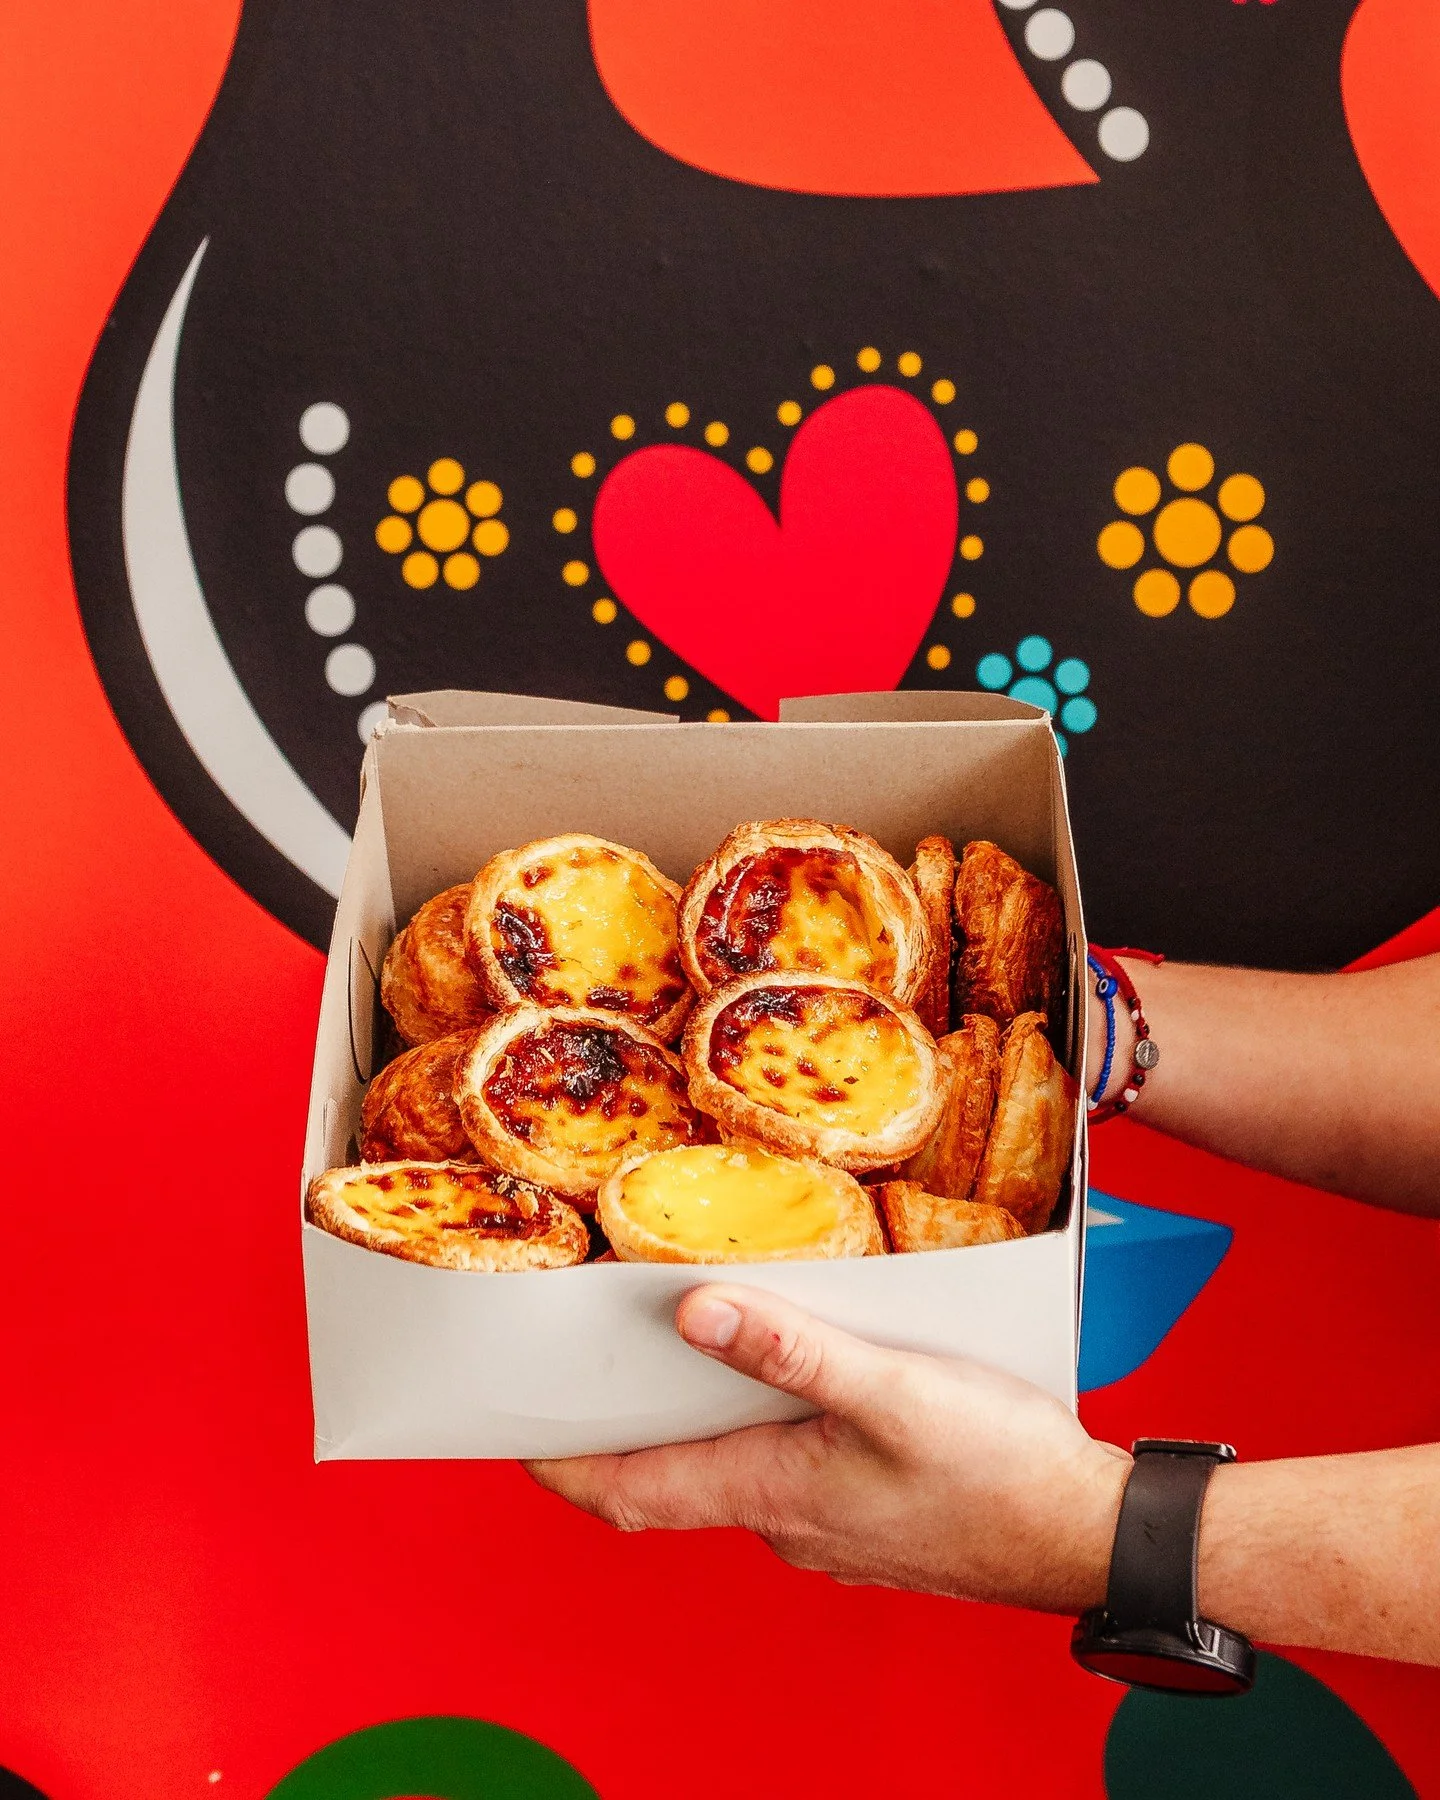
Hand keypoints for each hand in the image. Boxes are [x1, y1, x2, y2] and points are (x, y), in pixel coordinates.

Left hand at [526, 1285, 1130, 1610]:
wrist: (1090, 1535)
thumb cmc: (998, 1470)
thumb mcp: (890, 1389)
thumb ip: (791, 1348)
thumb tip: (692, 1314)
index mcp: (771, 1491)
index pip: (628, 1491)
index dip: (559, 1462)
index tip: (509, 1426)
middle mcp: (785, 1520)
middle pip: (673, 1473)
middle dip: (627, 1420)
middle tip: (594, 1353)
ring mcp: (827, 1523)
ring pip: (735, 1464)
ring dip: (702, 1412)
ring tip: (689, 1336)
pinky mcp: (867, 1512)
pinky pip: (787, 1465)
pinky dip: (763, 1420)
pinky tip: (794, 1369)